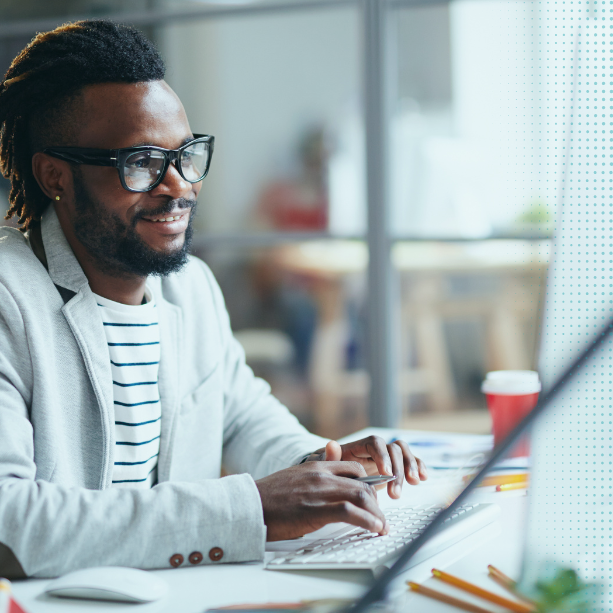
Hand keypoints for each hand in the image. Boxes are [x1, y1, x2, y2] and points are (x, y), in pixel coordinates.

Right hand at [255, 461, 387, 541]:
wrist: (250, 505)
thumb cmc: (270, 495)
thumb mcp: (295, 475)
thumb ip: (315, 470)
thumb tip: (329, 461)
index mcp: (316, 466)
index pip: (354, 469)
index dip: (368, 485)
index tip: (372, 500)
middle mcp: (321, 475)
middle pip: (363, 483)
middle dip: (377, 503)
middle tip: (380, 518)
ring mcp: (319, 491)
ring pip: (361, 495)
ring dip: (377, 514)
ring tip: (382, 527)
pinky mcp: (316, 510)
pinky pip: (350, 512)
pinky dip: (367, 521)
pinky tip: (374, 529)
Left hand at [307, 437, 426, 499]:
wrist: (330, 478)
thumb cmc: (326, 471)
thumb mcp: (322, 467)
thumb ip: (328, 458)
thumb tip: (332, 445)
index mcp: (359, 446)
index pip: (375, 442)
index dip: (382, 456)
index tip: (385, 473)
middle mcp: (374, 449)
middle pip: (392, 449)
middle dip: (398, 469)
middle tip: (395, 493)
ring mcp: (385, 457)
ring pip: (404, 453)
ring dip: (411, 466)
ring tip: (414, 483)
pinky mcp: (394, 467)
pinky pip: (410, 461)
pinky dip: (419, 466)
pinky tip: (423, 477)